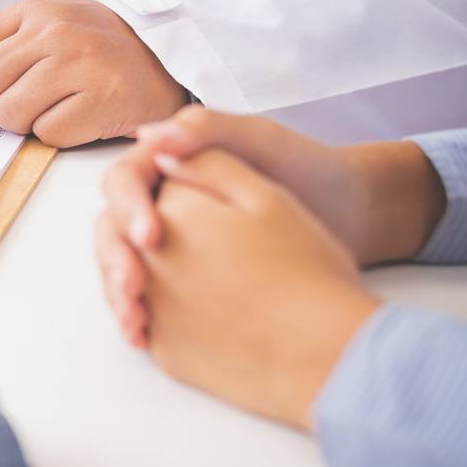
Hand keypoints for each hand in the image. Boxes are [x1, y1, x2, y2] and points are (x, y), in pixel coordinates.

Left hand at [0, 0, 186, 147]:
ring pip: (9, 115)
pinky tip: (81, 116)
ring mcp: (82, 63)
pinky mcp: (105, 99)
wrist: (168, 55)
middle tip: (20, 106)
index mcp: (33, 11)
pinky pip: (48, 134)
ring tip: (55, 107)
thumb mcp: (47, 26)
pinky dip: (58, 134)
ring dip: (26, 123)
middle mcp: (55, 32)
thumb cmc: (96, 48)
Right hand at [94, 106, 444, 345]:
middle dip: (115, 259)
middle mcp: (160, 202)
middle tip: (133, 289)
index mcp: (168, 165)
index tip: (151, 236)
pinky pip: (148, 294)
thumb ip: (207, 132)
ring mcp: (170, 242)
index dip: (128, 209)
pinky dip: (139, 314)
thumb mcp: (262, 141)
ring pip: (124, 265)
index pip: (124, 183)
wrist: (352, 212)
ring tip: (134, 321)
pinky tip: (143, 335)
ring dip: (119, 292)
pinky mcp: (182, 277)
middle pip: (114, 228)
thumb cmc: (308, 168)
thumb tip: (147, 136)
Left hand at [140, 149, 380, 429]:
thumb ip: (206, 163)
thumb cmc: (309, 269)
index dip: (152, 188)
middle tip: (164, 237)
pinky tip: (192, 313)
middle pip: (120, 238)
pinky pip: (149, 326)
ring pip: (128, 284)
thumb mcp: (267, 196)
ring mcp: (154, 315)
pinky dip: (158, 314)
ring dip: (141, 275)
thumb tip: (160, 153)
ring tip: (184, 275)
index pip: (133, 190)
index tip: (180, 196)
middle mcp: (148, 266)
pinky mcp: (167, 356)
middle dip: (135, 232)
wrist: (333, 353)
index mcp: (169, 216)